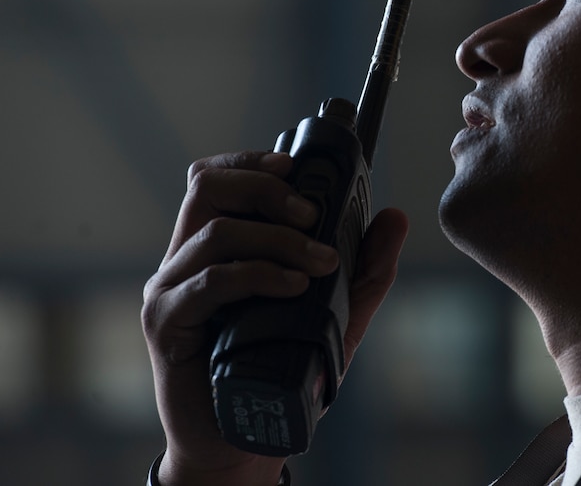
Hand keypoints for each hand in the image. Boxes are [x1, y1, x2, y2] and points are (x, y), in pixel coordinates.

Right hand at [141, 151, 407, 484]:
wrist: (239, 438)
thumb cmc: (279, 369)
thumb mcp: (335, 313)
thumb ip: (365, 268)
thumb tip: (395, 218)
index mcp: (217, 246)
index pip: (220, 179)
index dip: (255, 162)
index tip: (297, 166)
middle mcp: (186, 258)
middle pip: (208, 187)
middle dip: (266, 188)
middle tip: (311, 213)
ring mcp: (171, 288)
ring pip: (214, 231)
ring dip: (276, 238)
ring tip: (318, 262)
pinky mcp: (167, 322)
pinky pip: (208, 282)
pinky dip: (257, 275)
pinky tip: (293, 287)